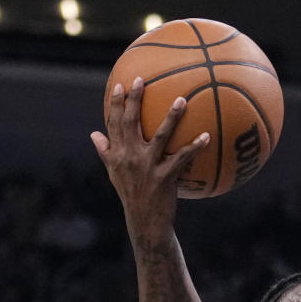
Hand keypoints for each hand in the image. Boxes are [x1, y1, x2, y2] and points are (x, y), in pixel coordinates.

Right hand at [90, 79, 209, 241]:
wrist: (145, 222)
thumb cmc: (131, 196)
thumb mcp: (114, 174)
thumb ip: (105, 152)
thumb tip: (94, 134)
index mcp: (117, 154)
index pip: (113, 123)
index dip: (116, 103)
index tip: (119, 84)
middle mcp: (130, 157)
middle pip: (131, 122)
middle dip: (135, 99)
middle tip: (142, 79)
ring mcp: (148, 166)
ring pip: (160, 135)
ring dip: (172, 117)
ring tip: (182, 99)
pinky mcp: (165, 177)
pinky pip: (182, 157)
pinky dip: (195, 146)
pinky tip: (206, 136)